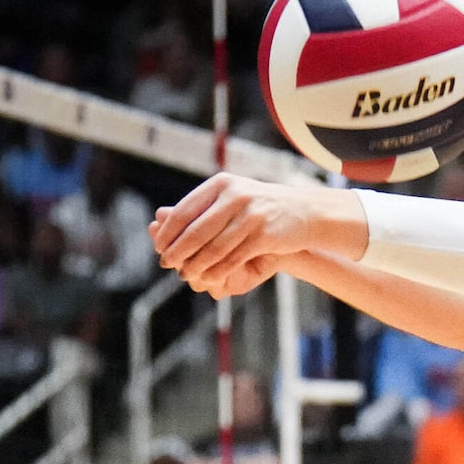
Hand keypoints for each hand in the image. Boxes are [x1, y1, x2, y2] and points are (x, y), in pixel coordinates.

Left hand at [150, 175, 357, 293]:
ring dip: (196, 265)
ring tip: (185, 275)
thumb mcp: (233, 196)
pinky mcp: (264, 235)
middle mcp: (235, 196)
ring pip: (214, 247)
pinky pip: (234, 258)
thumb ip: (204, 206)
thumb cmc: (261, 207)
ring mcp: (250, 215)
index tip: (159, 247)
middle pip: (196, 231)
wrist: (304, 211)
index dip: (168, 232)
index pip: (184, 210)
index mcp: (221, 184)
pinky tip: (208, 278)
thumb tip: (161, 220)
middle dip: (178, 251)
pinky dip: (218, 271)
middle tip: (167, 264)